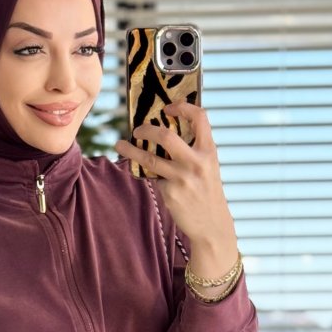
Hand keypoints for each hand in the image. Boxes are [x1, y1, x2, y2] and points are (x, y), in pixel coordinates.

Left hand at [114, 101, 236, 251]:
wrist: (212, 225)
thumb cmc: (207, 192)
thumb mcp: (208, 166)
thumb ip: (193, 150)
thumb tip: (165, 133)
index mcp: (209, 151)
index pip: (200, 117)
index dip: (182, 106)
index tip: (168, 108)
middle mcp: (196, 162)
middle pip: (166, 136)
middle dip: (146, 129)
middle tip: (137, 130)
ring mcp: (182, 178)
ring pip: (149, 159)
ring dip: (130, 150)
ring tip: (119, 145)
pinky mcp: (170, 193)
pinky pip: (152, 177)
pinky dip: (146, 174)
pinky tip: (141, 172)